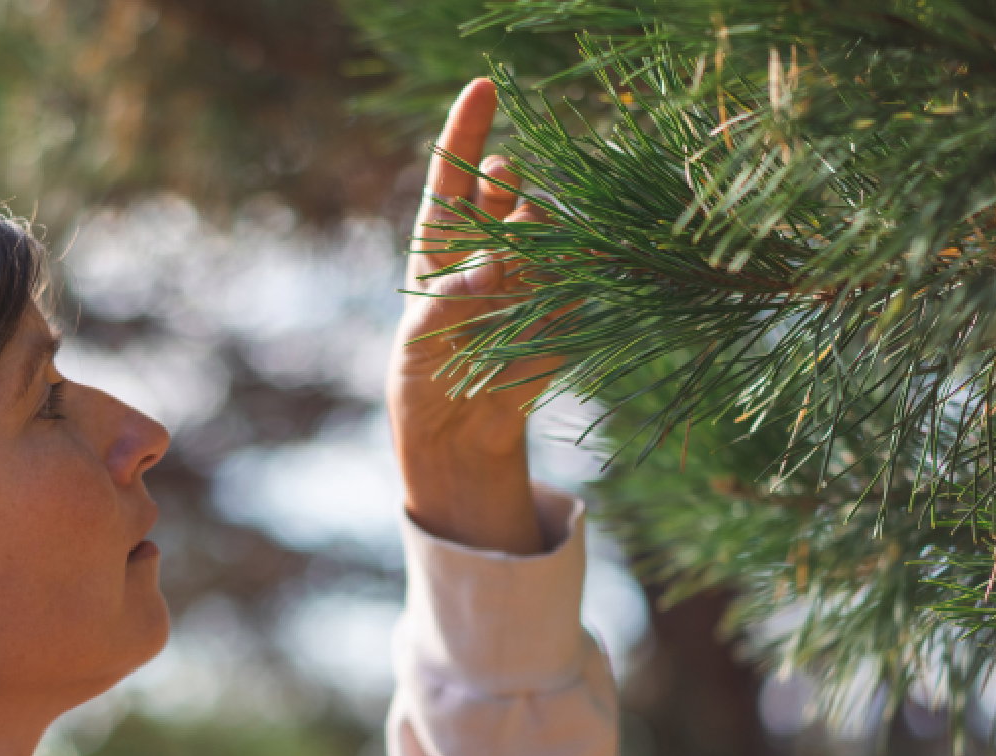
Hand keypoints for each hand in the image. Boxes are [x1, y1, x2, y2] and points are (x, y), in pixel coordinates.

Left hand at [389, 77, 561, 554]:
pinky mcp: (562, 305)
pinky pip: (575, 279)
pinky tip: (543, 319)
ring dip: (537, 241)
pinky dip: (565, 288)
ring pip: (547, 227)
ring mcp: (530, 271)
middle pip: (507, 191)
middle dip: (509, 187)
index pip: (454, 174)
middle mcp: (490, 244)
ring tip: (513, 283)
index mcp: (442, 241)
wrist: (460, 428)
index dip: (467, 129)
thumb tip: (490, 269)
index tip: (483, 86)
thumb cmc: (425, 376)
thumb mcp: (420, 341)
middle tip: (506, 195)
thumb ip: (449, 301)